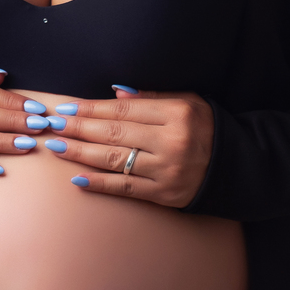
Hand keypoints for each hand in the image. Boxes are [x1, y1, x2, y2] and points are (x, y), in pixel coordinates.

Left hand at [35, 87, 214, 208]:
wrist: (237, 167)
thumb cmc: (207, 129)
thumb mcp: (188, 103)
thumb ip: (151, 98)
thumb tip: (113, 94)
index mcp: (177, 114)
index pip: (123, 111)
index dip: (92, 109)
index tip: (68, 108)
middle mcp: (172, 141)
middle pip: (115, 134)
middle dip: (79, 129)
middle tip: (53, 125)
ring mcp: (167, 170)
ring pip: (115, 160)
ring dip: (81, 154)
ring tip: (57, 148)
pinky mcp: (165, 194)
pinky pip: (126, 188)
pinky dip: (100, 184)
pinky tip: (77, 179)